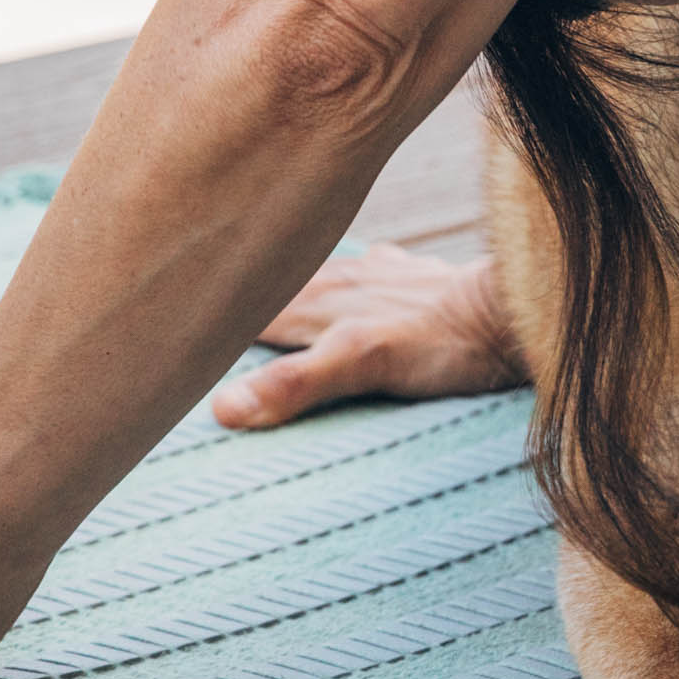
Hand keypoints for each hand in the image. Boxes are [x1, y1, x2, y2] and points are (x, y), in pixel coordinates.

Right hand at [211, 244, 522, 429]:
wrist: (518, 311)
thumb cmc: (446, 341)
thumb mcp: (363, 365)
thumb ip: (294, 384)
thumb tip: (221, 408)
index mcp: (315, 301)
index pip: (241, 308)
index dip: (202, 316)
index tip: (159, 319)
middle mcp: (338, 281)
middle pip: (270, 289)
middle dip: (235, 292)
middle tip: (190, 294)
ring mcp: (378, 275)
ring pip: (312, 276)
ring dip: (282, 281)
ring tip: (251, 280)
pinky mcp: (415, 278)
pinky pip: (366, 270)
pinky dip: (347, 275)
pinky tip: (352, 269)